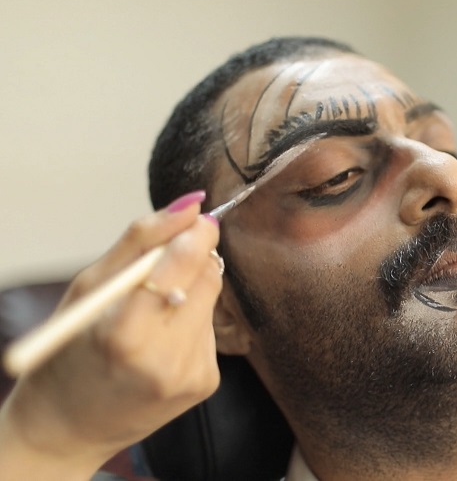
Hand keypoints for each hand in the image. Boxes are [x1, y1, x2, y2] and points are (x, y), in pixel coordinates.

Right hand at [0, 190, 222, 478]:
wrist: (69, 428)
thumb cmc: (69, 351)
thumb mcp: (89, 288)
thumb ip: (141, 241)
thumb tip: (192, 204)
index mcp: (127, 335)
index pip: (184, 266)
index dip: (195, 237)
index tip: (197, 219)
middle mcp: (166, 359)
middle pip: (209, 278)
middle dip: (194, 259)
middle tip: (168, 256)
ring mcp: (191, 375)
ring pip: (211, 301)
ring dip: (188, 292)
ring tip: (150, 312)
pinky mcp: (206, 384)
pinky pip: (209, 331)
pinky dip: (189, 323)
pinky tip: (160, 340)